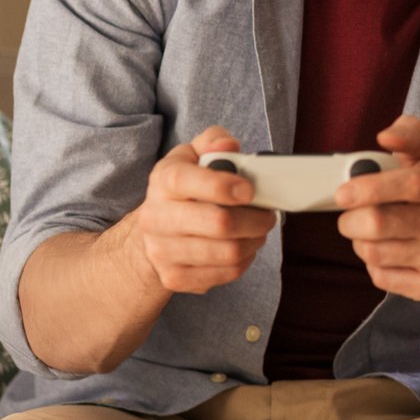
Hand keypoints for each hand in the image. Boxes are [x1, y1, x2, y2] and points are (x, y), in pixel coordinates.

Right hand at [121, 126, 278, 294]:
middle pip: (218, 224)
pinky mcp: (174, 277)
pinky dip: (245, 260)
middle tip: (267, 214)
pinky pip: (226, 273)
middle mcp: (156, 218)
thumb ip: (212, 141)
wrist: (153, 233)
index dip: (223, 185)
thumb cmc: (182, 189)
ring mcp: (162, 251)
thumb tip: (229, 145)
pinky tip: (244, 246)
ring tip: (258, 229)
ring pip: (228, 252)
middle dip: (254, 219)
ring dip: (255, 240)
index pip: (186, 182)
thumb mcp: (192, 155)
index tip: (249, 189)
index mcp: (162, 181)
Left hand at [334, 115, 419, 300]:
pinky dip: (374, 265)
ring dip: (360, 242)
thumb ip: (409, 135)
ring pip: (374, 251)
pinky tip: (389, 253)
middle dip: (350, 220)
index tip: (342, 193)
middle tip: (349, 215)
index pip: (409, 184)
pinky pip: (381, 276)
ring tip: (372, 233)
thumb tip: (386, 136)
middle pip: (379, 223)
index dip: (371, 187)